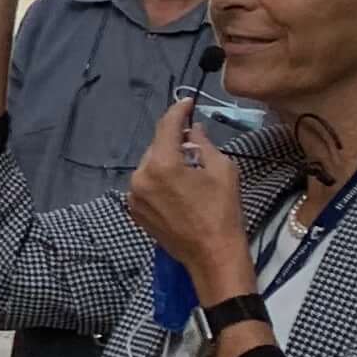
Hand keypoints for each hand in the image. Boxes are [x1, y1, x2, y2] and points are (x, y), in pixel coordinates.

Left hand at [120, 99, 253, 299]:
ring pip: (149, 166)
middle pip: (156, 147)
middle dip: (173, 141)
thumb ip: (203, 144)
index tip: (187, 102)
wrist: (212, 255)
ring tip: (188, 168)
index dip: (178, 111)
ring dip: (166, 161)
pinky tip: (176, 187)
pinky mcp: (134, 211)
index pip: (166, 127)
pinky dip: (158, 180)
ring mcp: (133, 196)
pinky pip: (145, 185)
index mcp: (162, 164)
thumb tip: (192, 129)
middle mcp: (140, 177)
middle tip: (193, 140)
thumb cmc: (222, 211)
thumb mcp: (222, 170)